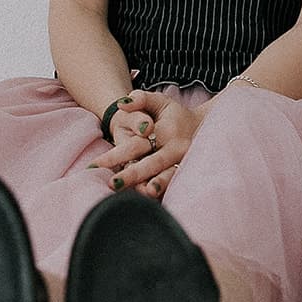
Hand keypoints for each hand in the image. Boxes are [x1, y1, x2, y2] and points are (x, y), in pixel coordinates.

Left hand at [90, 91, 212, 198]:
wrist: (206, 127)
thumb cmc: (174, 114)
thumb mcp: (159, 101)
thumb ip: (140, 99)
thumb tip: (121, 105)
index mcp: (166, 132)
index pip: (136, 145)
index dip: (115, 156)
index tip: (94, 165)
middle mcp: (176, 149)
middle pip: (151, 164)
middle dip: (131, 175)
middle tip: (111, 184)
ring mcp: (183, 163)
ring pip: (168, 177)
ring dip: (155, 186)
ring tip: (142, 194)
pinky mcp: (187, 174)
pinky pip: (174, 185)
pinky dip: (164, 193)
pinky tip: (151, 202)